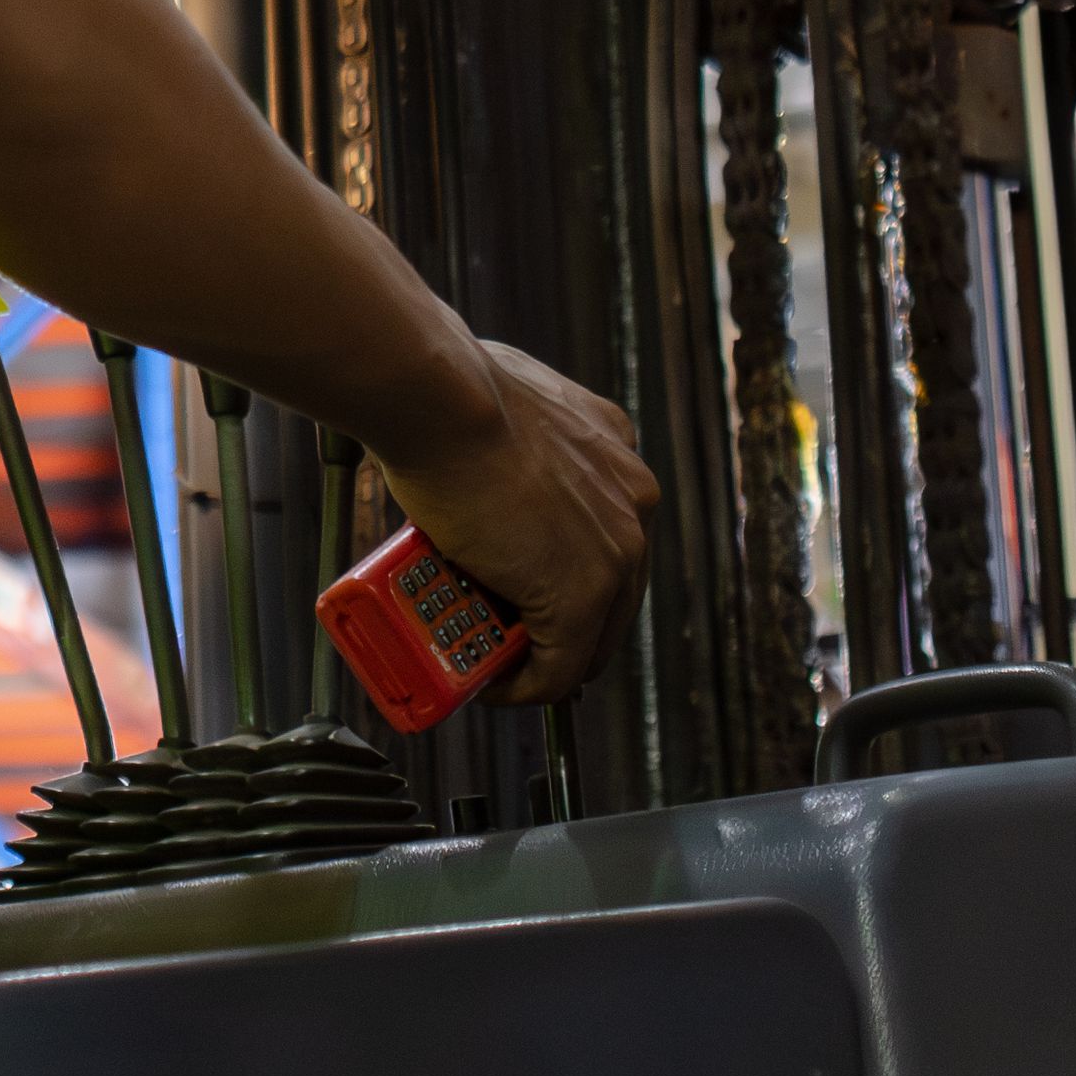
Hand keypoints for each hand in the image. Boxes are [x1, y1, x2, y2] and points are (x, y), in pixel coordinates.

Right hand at [368, 336, 656, 709]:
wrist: (442, 400)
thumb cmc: (450, 387)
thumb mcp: (507, 395)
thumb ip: (514, 425)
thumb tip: (465, 428)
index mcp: (617, 452)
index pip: (606, 537)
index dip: (562, 573)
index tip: (522, 591)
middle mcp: (634, 501)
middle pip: (610, 593)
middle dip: (557, 625)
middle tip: (505, 635)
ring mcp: (615, 552)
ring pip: (589, 638)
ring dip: (539, 659)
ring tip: (488, 661)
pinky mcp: (582, 597)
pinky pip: (559, 668)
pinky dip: (524, 687)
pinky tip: (491, 685)